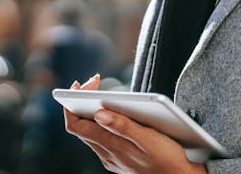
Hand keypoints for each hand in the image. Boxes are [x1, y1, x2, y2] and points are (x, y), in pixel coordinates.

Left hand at [64, 75, 206, 173]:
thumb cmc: (168, 159)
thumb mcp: (149, 139)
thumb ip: (123, 126)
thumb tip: (98, 113)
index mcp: (111, 147)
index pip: (76, 125)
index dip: (72, 104)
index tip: (84, 84)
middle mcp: (107, 154)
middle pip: (81, 126)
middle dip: (83, 101)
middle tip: (95, 81)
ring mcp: (112, 157)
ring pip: (91, 132)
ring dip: (92, 110)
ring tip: (101, 91)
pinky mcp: (120, 158)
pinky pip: (102, 138)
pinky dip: (102, 121)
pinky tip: (114, 112)